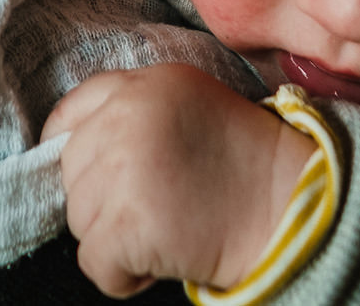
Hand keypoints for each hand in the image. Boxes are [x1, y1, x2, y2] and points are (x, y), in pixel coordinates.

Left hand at [41, 64, 315, 297]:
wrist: (291, 207)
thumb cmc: (244, 166)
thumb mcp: (187, 106)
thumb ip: (133, 114)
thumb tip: (74, 151)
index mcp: (142, 85)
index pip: (67, 115)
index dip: (74, 152)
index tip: (96, 177)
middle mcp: (128, 116)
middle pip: (71, 171)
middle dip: (101, 201)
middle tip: (155, 209)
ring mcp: (126, 167)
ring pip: (79, 219)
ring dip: (113, 237)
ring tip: (166, 230)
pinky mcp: (130, 222)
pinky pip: (94, 262)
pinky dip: (122, 275)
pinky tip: (159, 262)